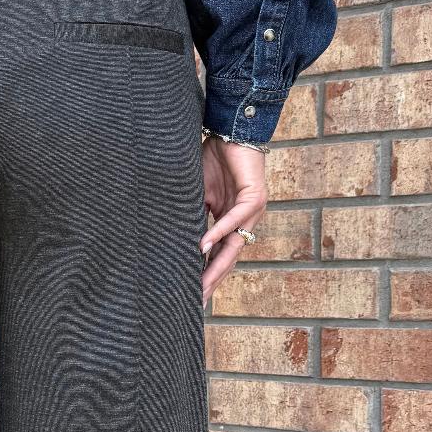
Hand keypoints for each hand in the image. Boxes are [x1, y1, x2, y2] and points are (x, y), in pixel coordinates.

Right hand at [198, 136, 267, 309]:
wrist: (232, 130)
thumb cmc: (214, 159)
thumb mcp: (198, 194)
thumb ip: (194, 216)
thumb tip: (177, 238)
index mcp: (230, 222)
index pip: (219, 255)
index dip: (207, 274)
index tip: (193, 295)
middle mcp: (244, 221)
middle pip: (228, 258)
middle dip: (212, 280)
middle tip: (197, 301)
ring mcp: (252, 211)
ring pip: (234, 245)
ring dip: (217, 266)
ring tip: (201, 284)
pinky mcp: (254, 197)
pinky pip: (234, 219)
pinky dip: (219, 232)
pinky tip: (204, 246)